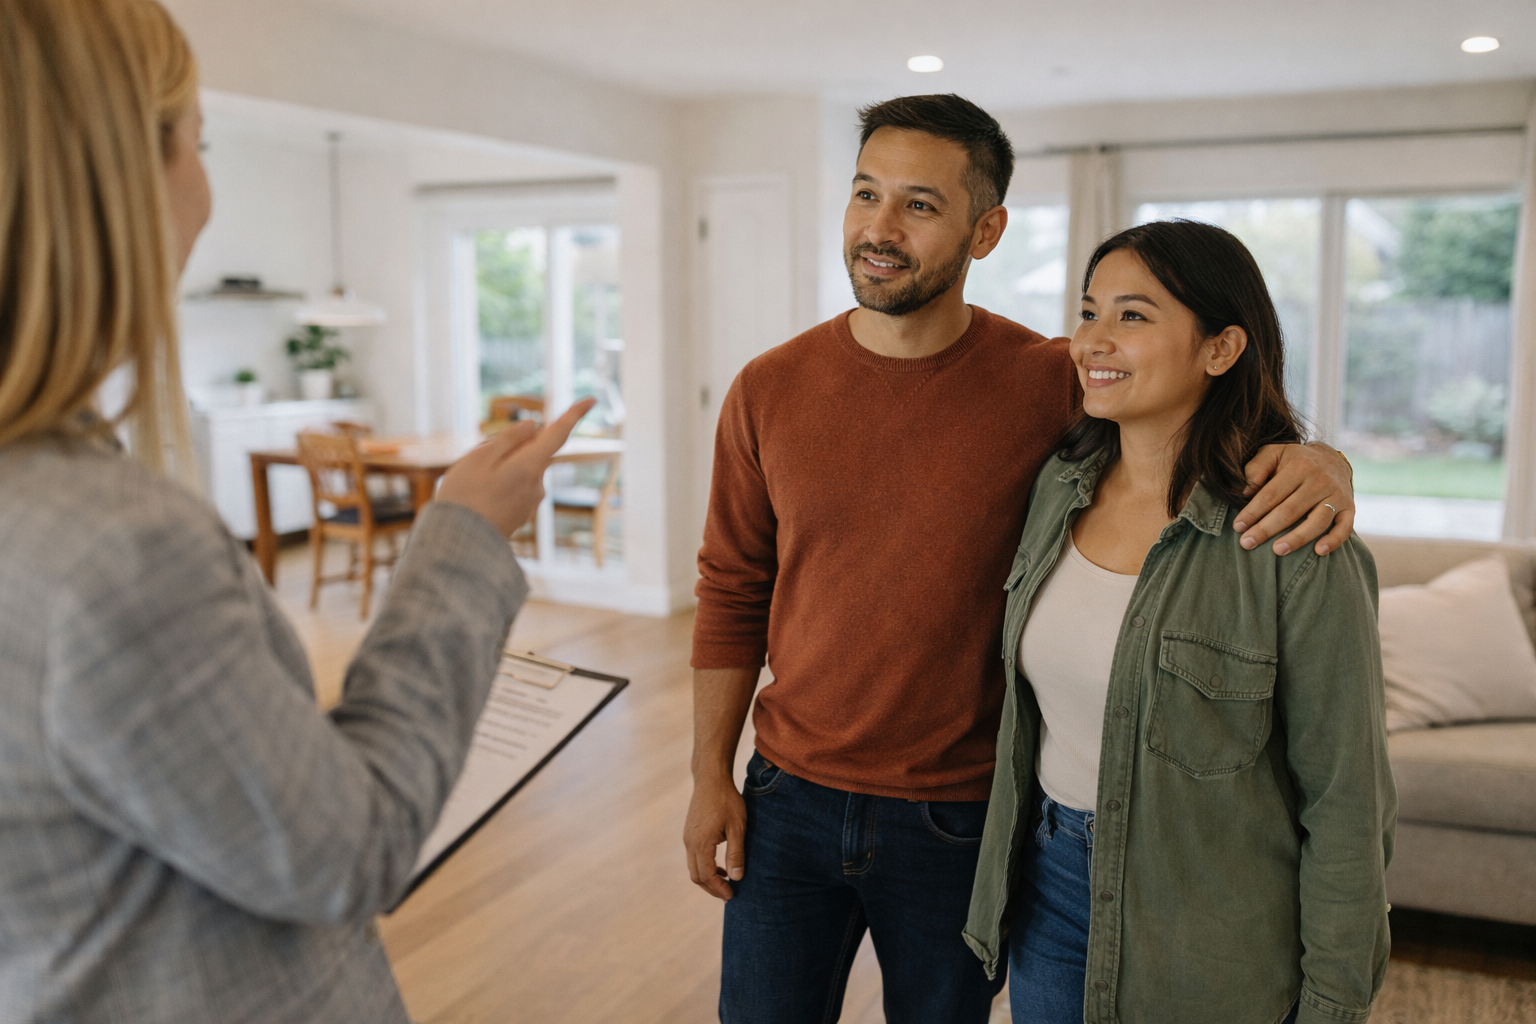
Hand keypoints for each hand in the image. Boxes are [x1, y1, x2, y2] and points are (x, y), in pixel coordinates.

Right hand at [435, 399, 595, 537]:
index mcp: (530, 466)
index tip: (591, 399)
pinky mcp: (522, 513)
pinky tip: (477, 498)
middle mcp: (538, 484)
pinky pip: (515, 487)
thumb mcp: (479, 458)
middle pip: (530, 451)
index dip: (574, 415)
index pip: (558, 434)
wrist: (460, 544)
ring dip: (501, 468)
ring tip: (471, 485)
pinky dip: (500, 485)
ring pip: (520, 470)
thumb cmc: (465, 496)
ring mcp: (531, 501)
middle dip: (508, 448)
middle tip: (474, 461)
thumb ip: (508, 439)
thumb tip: (533, 427)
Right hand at [684, 772, 745, 900]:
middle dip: (712, 888)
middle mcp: (690, 843)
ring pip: (693, 868)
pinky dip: (704, 867)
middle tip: (729, 893)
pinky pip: (693, 857)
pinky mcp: (689, 832)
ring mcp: (687, 837)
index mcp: (702, 843)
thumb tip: (737, 877)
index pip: (707, 876)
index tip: (732, 895)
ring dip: (708, 878)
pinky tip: (719, 865)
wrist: (711, 779)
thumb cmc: (727, 801)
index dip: (719, 889)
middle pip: (697, 876)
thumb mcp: (737, 827)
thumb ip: (736, 853)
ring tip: (726, 880)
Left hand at [1233, 443, 1354, 555]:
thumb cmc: (1294, 461)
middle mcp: (1319, 481)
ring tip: (1277, 551)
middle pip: (1290, 510)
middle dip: (1266, 529)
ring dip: (1297, 538)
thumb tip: (1245, 491)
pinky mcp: (1349, 508)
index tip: (1238, 527)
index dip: (1253, 512)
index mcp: (1298, 466)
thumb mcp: (1273, 454)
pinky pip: (1345, 527)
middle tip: (1247, 543)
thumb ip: (1256, 468)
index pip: (1271, 494)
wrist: (1332, 459)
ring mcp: (1336, 495)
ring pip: (1317, 521)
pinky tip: (1319, 551)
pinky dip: (1334, 540)